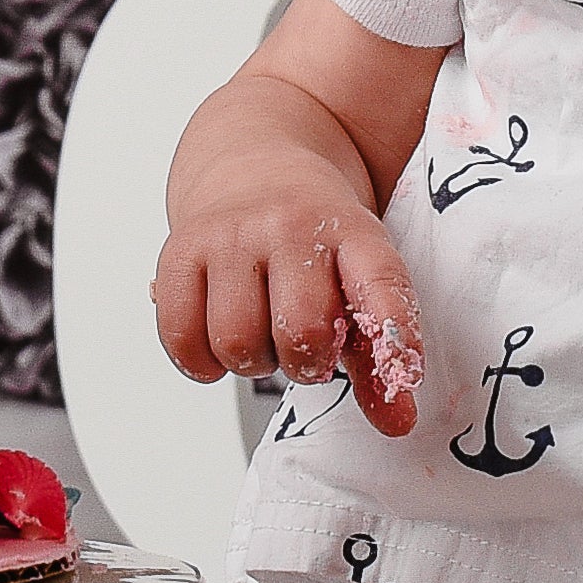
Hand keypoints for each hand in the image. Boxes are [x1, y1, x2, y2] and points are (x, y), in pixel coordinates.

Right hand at [152, 178, 423, 434]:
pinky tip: (218, 340)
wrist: (254, 161)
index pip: (380, 283)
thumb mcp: (356, 276)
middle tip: (304, 347)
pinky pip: (182, 337)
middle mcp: (289, 225)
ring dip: (252, 361)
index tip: (403, 376)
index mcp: (352, 232)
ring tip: (261, 334)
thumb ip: (377, 354)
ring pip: (236, 341)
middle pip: (301, 331)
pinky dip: (202, 361)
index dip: (394, 335)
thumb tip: (397, 422)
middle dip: (305, 362)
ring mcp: (230, 234)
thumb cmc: (312, 238)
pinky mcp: (179, 249)